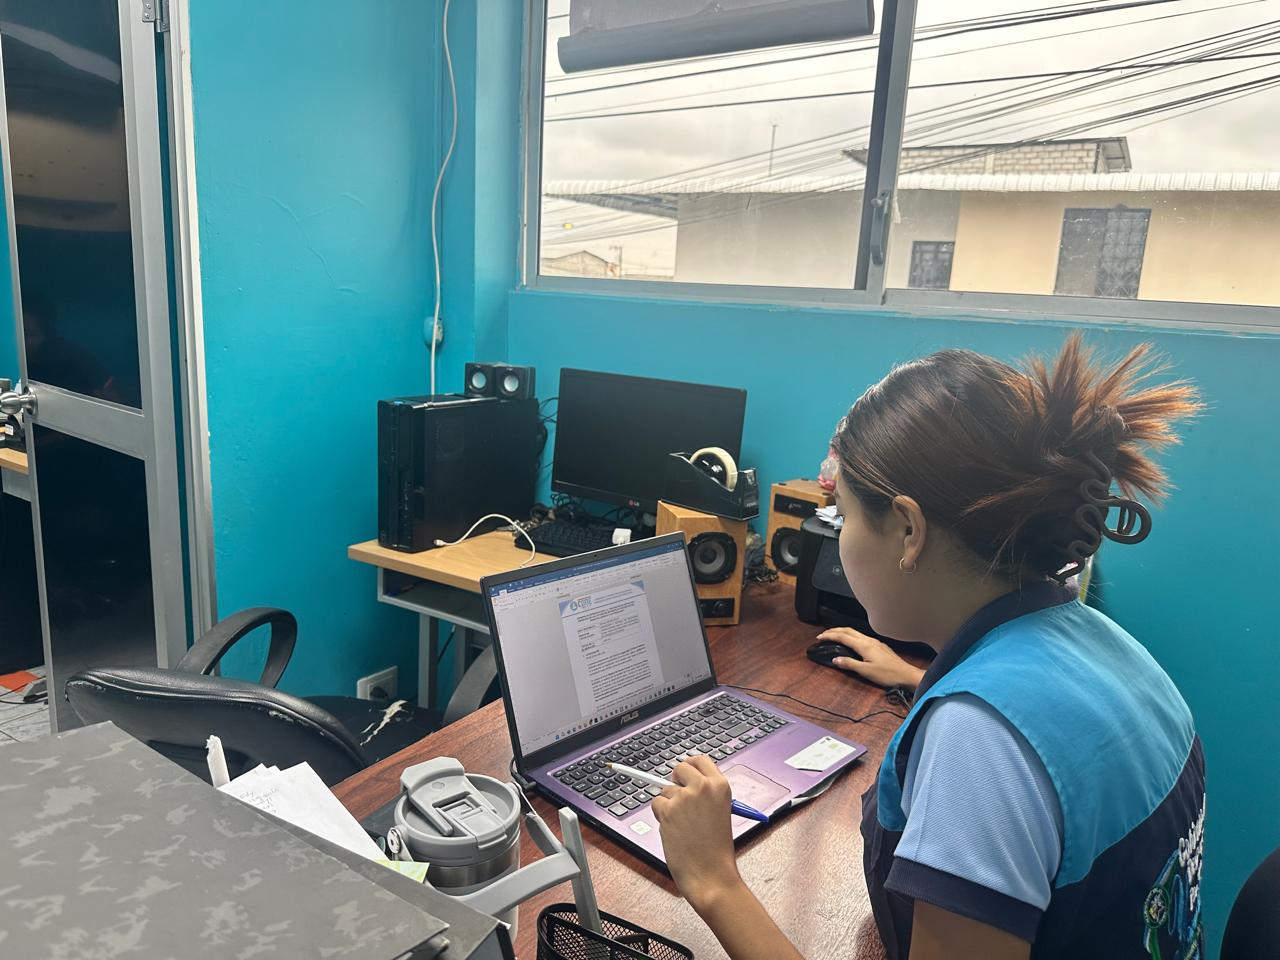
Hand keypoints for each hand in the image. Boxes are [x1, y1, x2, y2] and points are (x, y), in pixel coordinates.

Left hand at [652, 755, 741, 912]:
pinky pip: (657, 804)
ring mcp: (684, 797)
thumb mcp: (720, 813)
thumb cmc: (716, 850)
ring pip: (666, 790)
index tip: (684, 774)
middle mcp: (703, 787)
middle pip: (679, 768)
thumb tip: (683, 783)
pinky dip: (661, 816)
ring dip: (669, 805)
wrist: (711, 874)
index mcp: (721, 786)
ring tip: (684, 827)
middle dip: (675, 781)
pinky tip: (675, 831)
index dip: (690, 766)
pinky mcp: (668, 810)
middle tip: (679, 799)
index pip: (700, 760)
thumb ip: (705, 795)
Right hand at [816, 627, 924, 689]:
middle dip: (834, 630)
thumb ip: (849, 664)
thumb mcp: (866, 671)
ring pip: (855, 632)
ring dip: (842, 632)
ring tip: (834, 635)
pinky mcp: (879, 646)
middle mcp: (869, 640)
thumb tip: (836, 659)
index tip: (820, 637)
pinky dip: (851, 636)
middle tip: (824, 634)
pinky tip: (852, 642)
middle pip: (848, 630)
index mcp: (864, 645)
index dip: (829, 636)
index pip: (842, 636)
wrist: (906, 675)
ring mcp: (875, 642)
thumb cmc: (888, 674)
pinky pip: (861, 636)